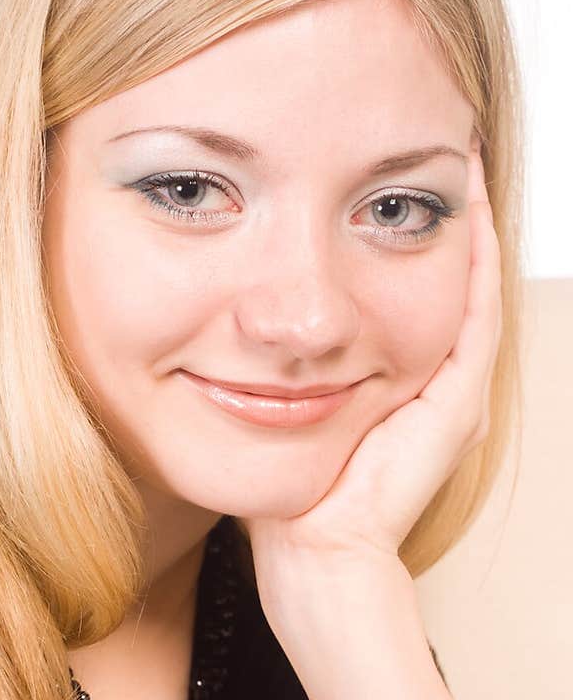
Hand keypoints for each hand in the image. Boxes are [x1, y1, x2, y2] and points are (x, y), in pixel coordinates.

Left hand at [241, 138, 501, 580]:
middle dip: (426, 212)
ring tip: (454, 150)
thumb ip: (263, 370)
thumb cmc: (281, 500)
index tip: (366, 173)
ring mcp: (449, 391)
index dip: (389, 229)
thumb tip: (223, 326)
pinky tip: (462, 200)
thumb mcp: (265, 413)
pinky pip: (477, 310)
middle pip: (438, 279)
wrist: (311, 557)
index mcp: (387, 385)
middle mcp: (428, 383)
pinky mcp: (455, 400)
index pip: (397, 289)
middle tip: (423, 142)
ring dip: (461, 220)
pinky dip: (475, 254)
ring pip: (468, 284)